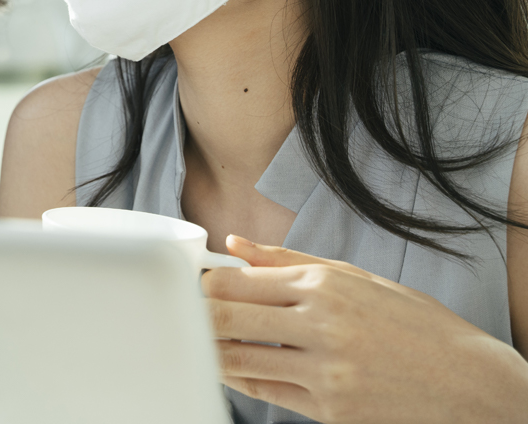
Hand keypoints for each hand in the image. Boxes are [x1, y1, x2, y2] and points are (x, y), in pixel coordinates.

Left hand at [204, 235, 527, 422]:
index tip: (191, 285)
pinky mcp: (330, 410)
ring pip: (237, 359)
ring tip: (198, 341)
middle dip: (196, 315)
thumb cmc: (416, 327)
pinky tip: (232, 369)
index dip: (203, 284)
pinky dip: (240, 380)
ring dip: (209, 350)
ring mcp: (325, 372)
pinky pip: (266, 391)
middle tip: (182, 312)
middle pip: (226, 318)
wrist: (471, 385)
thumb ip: (288, 261)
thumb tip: (234, 245)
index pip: (234, 282)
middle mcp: (321, 326)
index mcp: (324, 287)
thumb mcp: (358, 280)